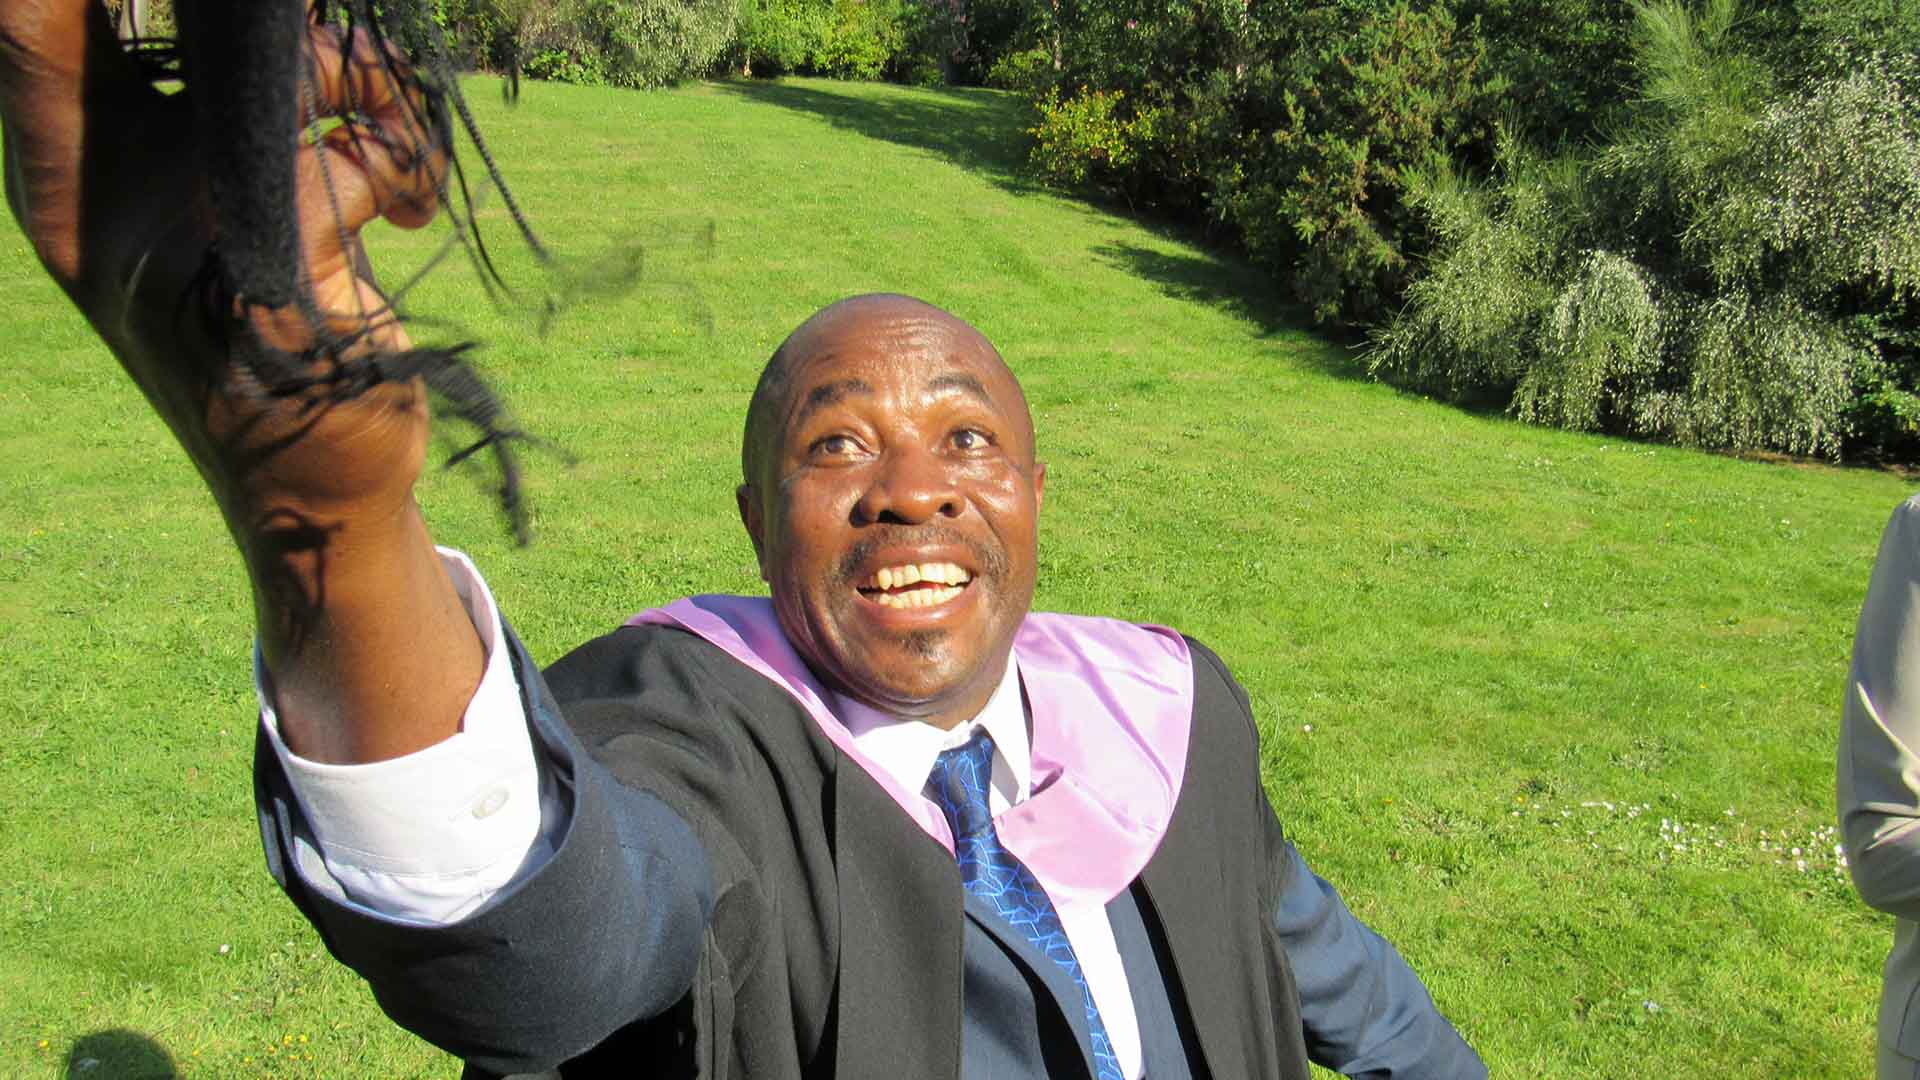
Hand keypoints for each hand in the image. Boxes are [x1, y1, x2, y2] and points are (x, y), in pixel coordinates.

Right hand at [0, 0, 447, 530]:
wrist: (311, 492)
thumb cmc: (266, 330)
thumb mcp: (203, 214)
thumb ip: (196, 109)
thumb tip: (260, 15)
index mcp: (62, 177)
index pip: (27, 26)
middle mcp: (99, 205)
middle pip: (167, 22)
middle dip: (277, 20)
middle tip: (328, 37)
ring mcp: (178, 248)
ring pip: (279, 76)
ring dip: (365, 78)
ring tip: (396, 129)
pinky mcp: (271, 283)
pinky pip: (352, 157)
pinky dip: (404, 159)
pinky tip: (410, 203)